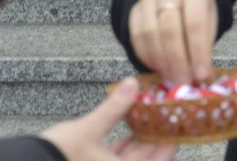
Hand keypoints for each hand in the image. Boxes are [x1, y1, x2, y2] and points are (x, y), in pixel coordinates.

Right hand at [40, 77, 175, 160]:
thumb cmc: (57, 155)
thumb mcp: (89, 129)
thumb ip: (114, 107)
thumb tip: (133, 84)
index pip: (159, 159)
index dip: (170, 140)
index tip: (179, 121)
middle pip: (147, 158)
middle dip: (156, 136)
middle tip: (165, 113)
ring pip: (132, 159)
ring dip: (141, 140)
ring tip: (149, 117)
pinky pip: (117, 160)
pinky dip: (125, 147)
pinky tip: (128, 132)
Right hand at [128, 0, 217, 83]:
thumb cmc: (197, 12)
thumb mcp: (209, 22)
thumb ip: (205, 47)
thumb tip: (203, 79)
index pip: (194, 22)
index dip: (197, 51)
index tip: (201, 75)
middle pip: (169, 28)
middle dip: (177, 60)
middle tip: (184, 82)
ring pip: (150, 33)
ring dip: (161, 61)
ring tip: (172, 77)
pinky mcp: (134, 10)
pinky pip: (136, 36)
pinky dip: (147, 57)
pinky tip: (158, 68)